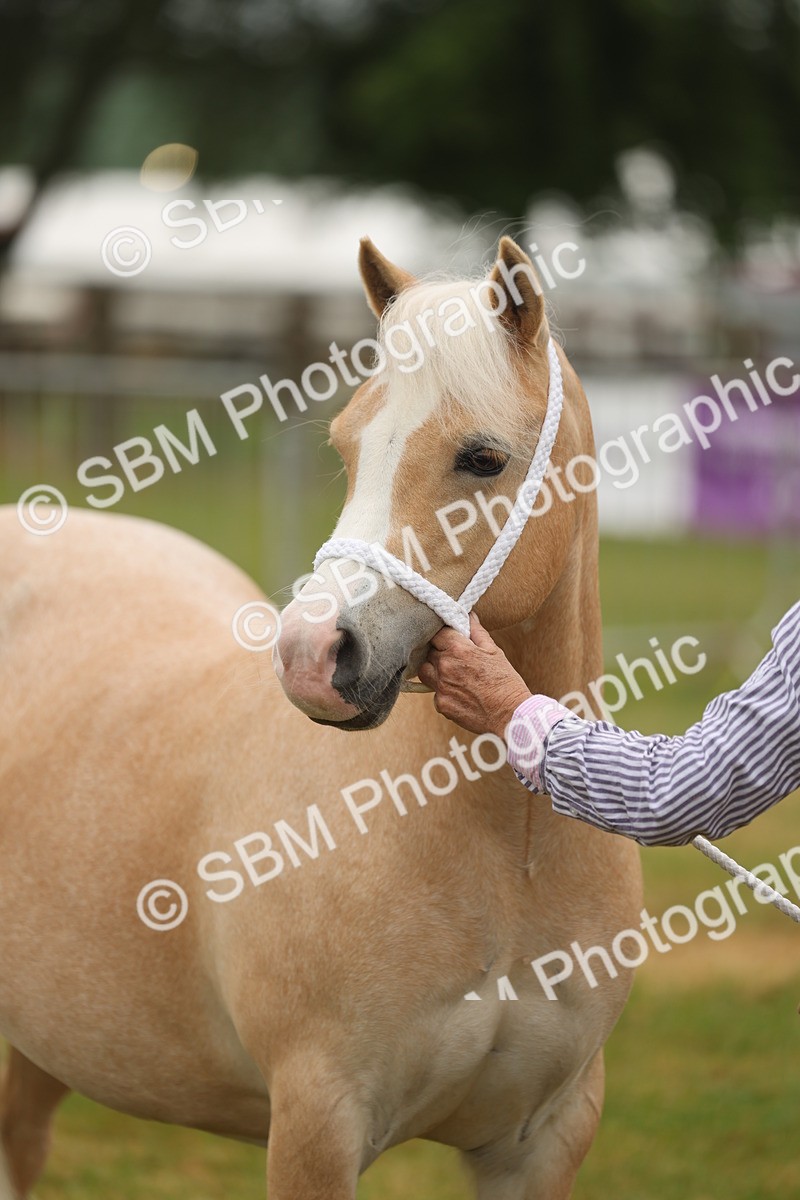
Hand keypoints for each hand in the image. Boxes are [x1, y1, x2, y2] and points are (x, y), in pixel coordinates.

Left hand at [417, 613, 531, 738]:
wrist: (510, 714)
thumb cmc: (506, 682)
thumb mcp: (494, 651)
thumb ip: (476, 631)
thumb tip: (468, 615)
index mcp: (459, 649)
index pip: (436, 633)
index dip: (442, 635)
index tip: (448, 638)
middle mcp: (446, 666)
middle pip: (428, 652)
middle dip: (438, 652)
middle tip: (453, 657)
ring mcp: (441, 687)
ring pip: (425, 672)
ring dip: (433, 670)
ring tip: (452, 674)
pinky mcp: (441, 705)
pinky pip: (434, 693)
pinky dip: (443, 691)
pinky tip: (459, 693)